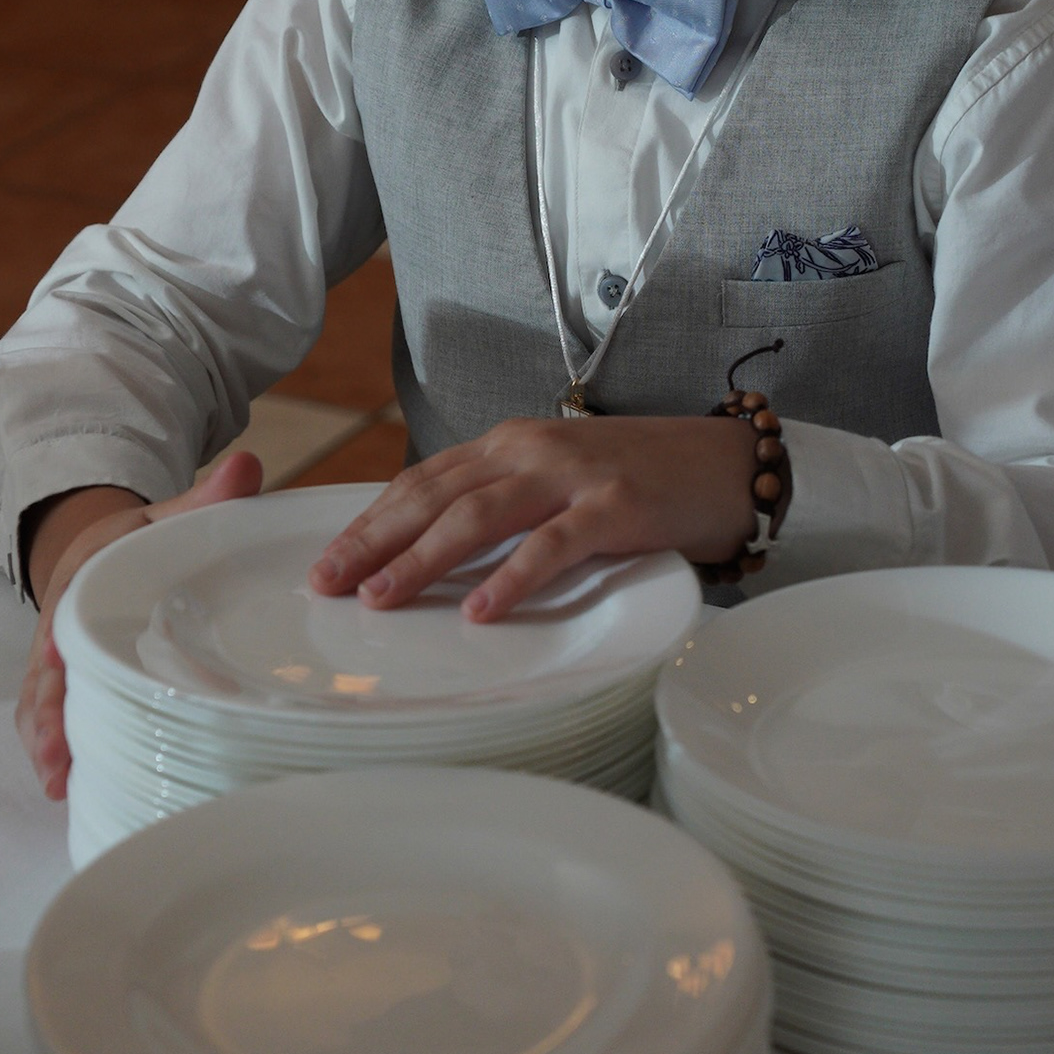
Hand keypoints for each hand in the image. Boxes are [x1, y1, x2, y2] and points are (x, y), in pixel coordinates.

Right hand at [15, 449, 263, 800]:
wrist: (99, 551)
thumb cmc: (134, 541)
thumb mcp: (165, 514)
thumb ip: (206, 496)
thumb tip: (249, 466)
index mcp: (79, 580)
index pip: (63, 613)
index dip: (56, 644)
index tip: (53, 664)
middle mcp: (59, 626)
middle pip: (44, 673)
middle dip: (46, 715)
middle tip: (55, 757)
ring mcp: (59, 662)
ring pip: (41, 703)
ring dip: (46, 742)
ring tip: (58, 784)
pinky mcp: (68, 686)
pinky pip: (55, 715)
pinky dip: (56, 749)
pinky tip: (70, 787)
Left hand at [307, 416, 757, 622]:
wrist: (725, 462)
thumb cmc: (638, 480)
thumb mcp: (556, 479)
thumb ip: (502, 501)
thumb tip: (431, 549)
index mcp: (509, 443)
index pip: (422, 480)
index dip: (370, 520)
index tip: (328, 561)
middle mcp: (530, 450)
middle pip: (434, 495)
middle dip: (375, 540)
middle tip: (328, 584)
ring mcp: (573, 475)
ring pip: (479, 514)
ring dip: (423, 558)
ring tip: (382, 599)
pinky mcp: (616, 506)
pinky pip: (554, 544)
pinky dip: (513, 577)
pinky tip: (480, 610)